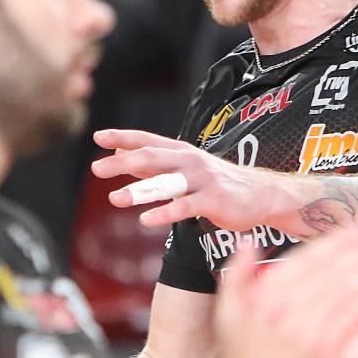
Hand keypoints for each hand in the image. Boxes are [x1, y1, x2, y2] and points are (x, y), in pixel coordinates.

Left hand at [92, 128, 303, 232]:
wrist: (261, 195)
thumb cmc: (217, 183)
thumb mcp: (184, 169)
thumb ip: (153, 165)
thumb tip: (120, 155)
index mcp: (181, 152)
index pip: (147, 140)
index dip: (122, 137)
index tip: (97, 137)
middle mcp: (190, 161)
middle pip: (152, 157)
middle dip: (122, 163)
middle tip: (96, 169)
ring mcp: (202, 180)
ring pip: (166, 182)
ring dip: (139, 190)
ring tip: (115, 198)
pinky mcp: (213, 201)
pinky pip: (185, 207)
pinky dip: (165, 213)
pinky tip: (146, 220)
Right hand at [208, 230, 357, 357]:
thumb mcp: (226, 312)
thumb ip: (236, 273)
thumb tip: (248, 241)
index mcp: (267, 294)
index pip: (309, 259)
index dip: (337, 242)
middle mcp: (290, 309)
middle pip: (336, 271)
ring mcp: (311, 331)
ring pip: (352, 291)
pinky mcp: (329, 353)